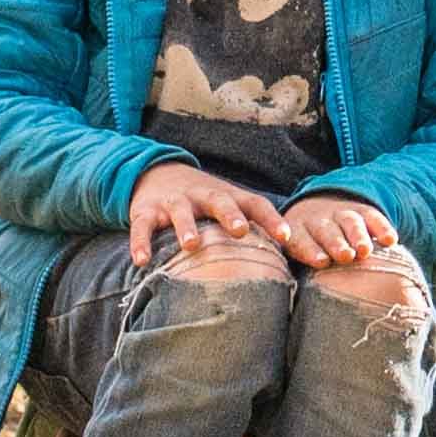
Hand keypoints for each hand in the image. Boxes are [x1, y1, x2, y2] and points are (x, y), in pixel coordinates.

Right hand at [127, 161, 289, 267]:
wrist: (157, 175)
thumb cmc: (206, 201)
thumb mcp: (230, 207)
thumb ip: (256, 226)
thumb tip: (294, 258)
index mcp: (229, 197)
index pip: (255, 204)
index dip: (272, 220)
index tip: (288, 238)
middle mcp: (203, 196)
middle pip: (220, 201)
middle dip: (230, 215)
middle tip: (241, 231)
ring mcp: (175, 203)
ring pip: (181, 213)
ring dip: (185, 228)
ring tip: (189, 246)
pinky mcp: (147, 212)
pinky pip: (143, 228)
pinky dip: (141, 243)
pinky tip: (142, 261)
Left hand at [282, 192, 400, 266]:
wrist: (317, 212)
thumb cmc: (306, 251)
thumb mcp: (294, 257)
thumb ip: (294, 274)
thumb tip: (291, 312)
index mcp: (296, 231)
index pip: (301, 240)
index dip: (310, 250)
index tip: (321, 261)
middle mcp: (319, 220)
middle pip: (326, 231)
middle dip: (336, 243)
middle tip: (346, 256)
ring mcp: (341, 214)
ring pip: (350, 222)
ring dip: (358, 236)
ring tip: (366, 251)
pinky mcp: (363, 212)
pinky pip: (374, 218)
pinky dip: (382, 228)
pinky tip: (390, 240)